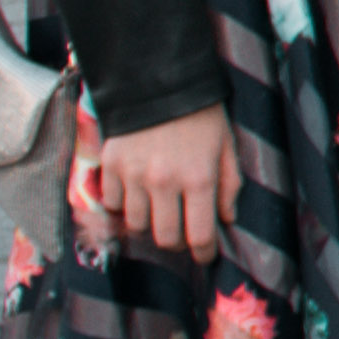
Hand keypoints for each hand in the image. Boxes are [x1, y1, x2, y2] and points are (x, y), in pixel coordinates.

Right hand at [80, 103, 234, 260]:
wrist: (159, 82)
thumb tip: (226, 219)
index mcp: (198, 179)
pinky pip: (111, 202)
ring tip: (159, 211)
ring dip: (149, 223)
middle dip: (176, 243)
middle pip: (164, 238)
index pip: (199, 235)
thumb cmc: (201, 116)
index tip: (205, 256)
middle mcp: (163, 182)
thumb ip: (229, 186)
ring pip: (136, 224)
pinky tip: (136, 193)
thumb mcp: (226, 148)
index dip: (203, 253)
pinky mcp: (109, 165)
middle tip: (182, 234)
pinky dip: (123, 204)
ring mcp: (132, 175)